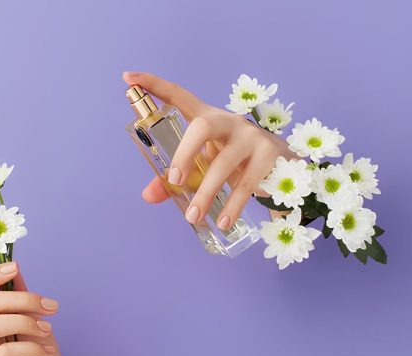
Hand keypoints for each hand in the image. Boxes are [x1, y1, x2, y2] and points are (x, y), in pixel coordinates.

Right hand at [0, 261, 62, 355]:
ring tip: (48, 329)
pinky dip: (32, 346)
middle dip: (22, 298)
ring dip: (25, 321)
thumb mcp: (34, 324)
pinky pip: (4, 353)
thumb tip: (15, 268)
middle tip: (51, 307)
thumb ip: (21, 300)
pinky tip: (47, 349)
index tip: (15, 266)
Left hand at [123, 71, 294, 227]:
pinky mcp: (269, 154)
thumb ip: (178, 179)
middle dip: (185, 153)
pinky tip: (222, 222)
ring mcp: (251, 136)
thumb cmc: (235, 162)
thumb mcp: (206, 167)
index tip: (128, 78)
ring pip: (223, 164)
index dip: (154, 86)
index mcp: (207, 118)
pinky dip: (232, 206)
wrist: (283, 167)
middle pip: (203, 127)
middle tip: (175, 181)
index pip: (179, 96)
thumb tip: (148, 196)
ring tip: (194, 217)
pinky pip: (245, 184)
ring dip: (206, 193)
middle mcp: (228, 121)